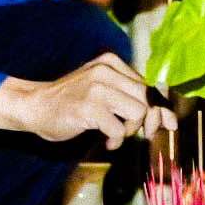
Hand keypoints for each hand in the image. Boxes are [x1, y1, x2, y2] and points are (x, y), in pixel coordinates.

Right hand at [0, 52, 177, 148]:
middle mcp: (106, 70)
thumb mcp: (101, 89)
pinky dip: (116, 141)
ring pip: (138, 112)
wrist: (35, 105)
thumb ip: (128, 94)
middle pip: (147, 98)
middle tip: (141, 134)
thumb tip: (166, 114)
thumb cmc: (72, 101)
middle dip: (150, 121)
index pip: (148, 86)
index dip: (162, 108)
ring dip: (130, 130)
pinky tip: (106, 142)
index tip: (170, 125)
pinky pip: (119, 129)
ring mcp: (97, 87)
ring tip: (116, 135)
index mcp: (111, 62)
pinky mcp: (89, 107)